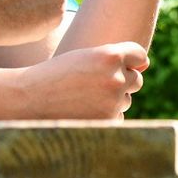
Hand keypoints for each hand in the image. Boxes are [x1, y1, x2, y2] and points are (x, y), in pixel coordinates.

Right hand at [17, 42, 148, 118]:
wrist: (31, 98)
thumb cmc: (59, 73)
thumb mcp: (86, 56)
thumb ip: (115, 58)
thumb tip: (146, 66)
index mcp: (110, 55)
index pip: (140, 55)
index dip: (131, 60)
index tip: (118, 65)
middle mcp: (115, 78)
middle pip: (136, 80)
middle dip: (121, 81)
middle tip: (95, 83)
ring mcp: (113, 102)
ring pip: (125, 99)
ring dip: (112, 99)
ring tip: (84, 96)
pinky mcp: (108, 121)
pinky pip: (118, 117)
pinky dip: (106, 115)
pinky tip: (84, 109)